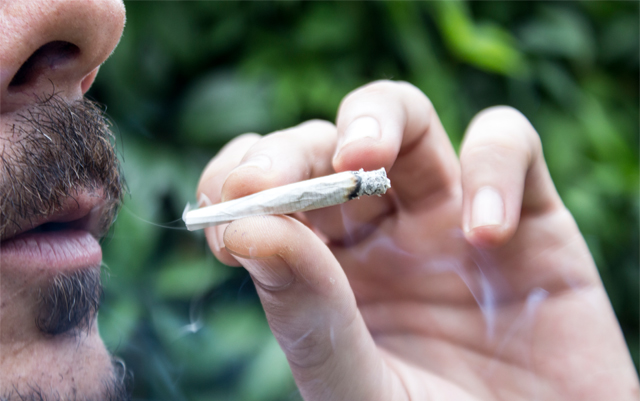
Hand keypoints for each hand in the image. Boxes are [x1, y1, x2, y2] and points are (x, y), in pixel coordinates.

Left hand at [197, 81, 638, 399]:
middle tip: (267, 177)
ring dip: (377, 117)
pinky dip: (495, 168)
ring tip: (363, 157)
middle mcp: (385, 231)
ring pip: (407, 117)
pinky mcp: (529, 213)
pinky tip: (485, 232)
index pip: (272, 192)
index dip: (241, 182)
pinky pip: (509, 144)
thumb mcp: (359, 385)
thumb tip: (243, 228)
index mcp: (331, 269)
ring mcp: (452, 214)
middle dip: (294, 150)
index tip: (226, 206)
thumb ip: (308, 313)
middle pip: (328, 145)